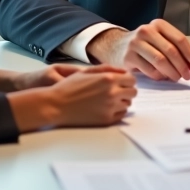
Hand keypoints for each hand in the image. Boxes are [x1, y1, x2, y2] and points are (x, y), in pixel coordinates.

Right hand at [7, 65, 134, 131]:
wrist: (56, 105)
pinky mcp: (106, 120)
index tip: (121, 81)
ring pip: (128, 104)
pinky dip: (117, 111)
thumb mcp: (86, 72)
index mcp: (108, 79)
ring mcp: (110, 108)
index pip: (131, 79)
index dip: (127, 80)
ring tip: (108, 99)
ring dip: (122, 100)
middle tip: (116, 90)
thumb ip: (107, 69)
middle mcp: (112, 93)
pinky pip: (121, 115)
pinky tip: (106, 108)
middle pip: (133, 92)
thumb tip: (124, 71)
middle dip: (127, 90)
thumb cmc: (69, 87)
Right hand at [86, 19, 189, 80]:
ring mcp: (136, 44)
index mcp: (158, 24)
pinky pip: (150, 70)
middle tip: (188, 75)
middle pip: (171, 51)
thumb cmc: (144, 44)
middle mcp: (146, 31)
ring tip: (176, 78)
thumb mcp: (160, 40)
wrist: (115, 46)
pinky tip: (162, 77)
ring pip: (160, 61)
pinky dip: (159, 76)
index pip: (178, 38)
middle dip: (182, 66)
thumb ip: (178, 48)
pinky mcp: (128, 57)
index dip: (189, 52)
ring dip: (172, 73)